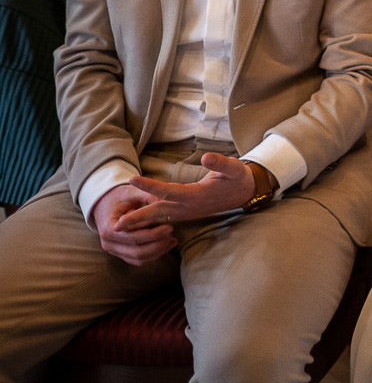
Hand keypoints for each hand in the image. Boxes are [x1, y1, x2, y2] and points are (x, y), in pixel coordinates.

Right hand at [92, 184, 176, 265]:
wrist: (106, 204)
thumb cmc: (120, 197)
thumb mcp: (132, 192)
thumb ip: (147, 196)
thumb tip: (164, 202)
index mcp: (109, 228)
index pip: (133, 237)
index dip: (153, 234)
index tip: (170, 227)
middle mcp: (108, 243)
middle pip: (136, 251)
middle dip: (158, 244)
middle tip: (173, 234)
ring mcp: (114, 251)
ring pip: (139, 259)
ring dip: (158, 251)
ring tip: (173, 239)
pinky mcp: (121, 254)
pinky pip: (138, 260)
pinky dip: (154, 255)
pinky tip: (167, 245)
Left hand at [122, 153, 258, 226]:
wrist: (245, 194)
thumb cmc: (238, 179)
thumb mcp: (234, 168)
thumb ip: (220, 163)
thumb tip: (205, 156)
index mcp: (197, 195)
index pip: (169, 191)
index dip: (150, 186)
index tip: (132, 180)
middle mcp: (189, 207)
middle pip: (159, 213)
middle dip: (137, 218)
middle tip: (116, 224)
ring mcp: (187, 212)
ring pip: (159, 218)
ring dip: (139, 222)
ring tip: (119, 226)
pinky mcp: (185, 213)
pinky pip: (164, 219)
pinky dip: (148, 221)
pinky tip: (136, 222)